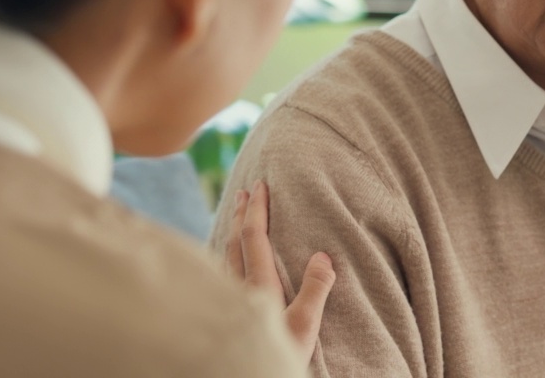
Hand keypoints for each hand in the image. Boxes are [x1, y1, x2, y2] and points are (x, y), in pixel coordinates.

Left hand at [224, 180, 335, 362]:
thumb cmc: (280, 358)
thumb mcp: (305, 326)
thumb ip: (315, 289)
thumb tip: (322, 254)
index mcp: (259, 286)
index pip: (254, 237)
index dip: (257, 209)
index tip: (260, 186)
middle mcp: (238, 289)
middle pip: (234, 242)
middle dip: (240, 214)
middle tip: (244, 191)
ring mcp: (228, 302)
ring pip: (224, 257)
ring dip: (231, 233)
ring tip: (234, 218)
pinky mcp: (223, 315)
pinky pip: (221, 274)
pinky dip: (226, 256)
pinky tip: (226, 262)